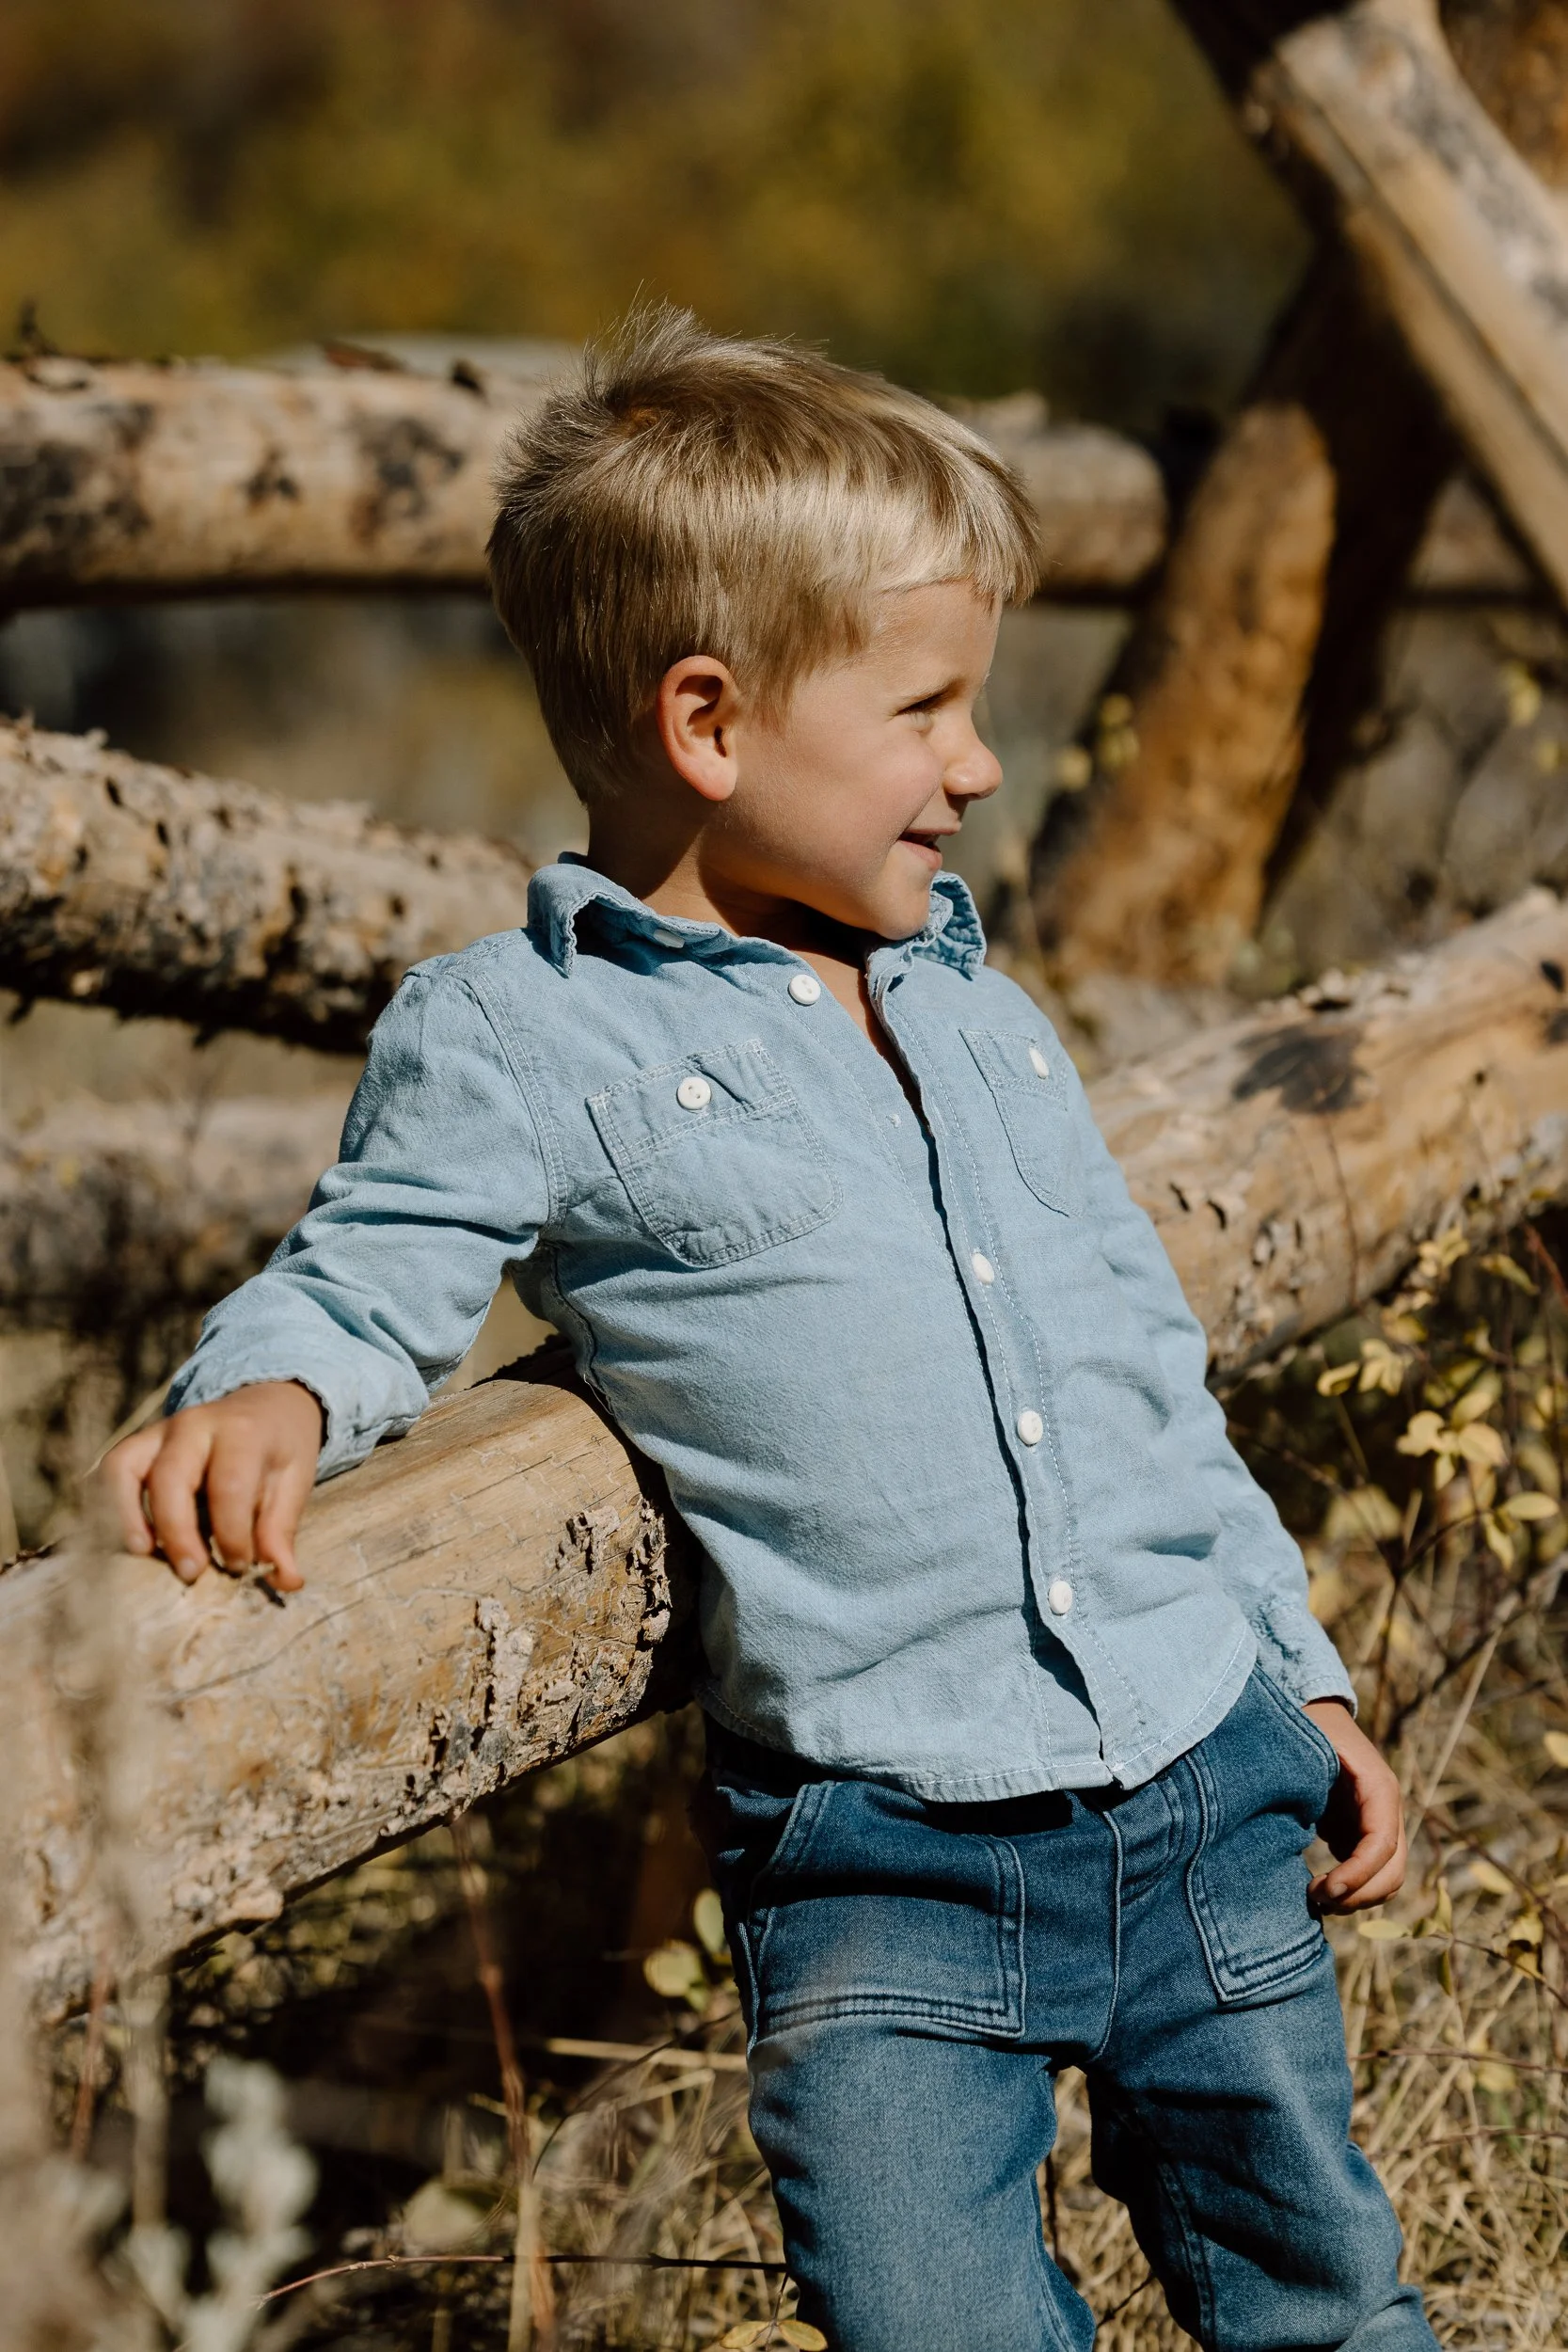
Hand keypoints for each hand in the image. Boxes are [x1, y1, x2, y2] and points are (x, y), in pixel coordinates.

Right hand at [97, 1381, 323, 1592]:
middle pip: (170, 1477)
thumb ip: (281, 1531)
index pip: (229, 1485)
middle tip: (192, 1572)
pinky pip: (112, 1468)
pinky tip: (129, 1538)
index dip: (232, 1534)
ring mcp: (160, 1431)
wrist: (265, 1404)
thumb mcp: (293, 1483)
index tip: (241, 1566)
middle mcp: (194, 1425)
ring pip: (125, 1467)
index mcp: (241, 1432)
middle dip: (177, 1531)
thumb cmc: (279, 1450)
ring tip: (144, 1553)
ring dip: (127, 1515)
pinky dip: (110, 1502)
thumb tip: (285, 1582)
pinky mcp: (139, 1443)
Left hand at [1303, 1699, 1406, 1913]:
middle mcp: (1387, 1810)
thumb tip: (1309, 1828)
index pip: (1381, 1844)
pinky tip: (1319, 1887)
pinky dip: (1351, 1889)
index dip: (1357, 1874)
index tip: (1323, 1889)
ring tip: (1316, 1898)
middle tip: (1315, 1900)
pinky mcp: (1362, 1833)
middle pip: (1392, 1871)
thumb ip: (1309, 1781)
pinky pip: (1369, 1873)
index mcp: (1379, 1787)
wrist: (1314, 1713)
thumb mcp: (1307, 1746)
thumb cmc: (1306, 1726)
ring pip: (1386, 1879)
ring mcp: (1378, 1823)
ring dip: (1356, 1898)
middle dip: (1359, 1895)